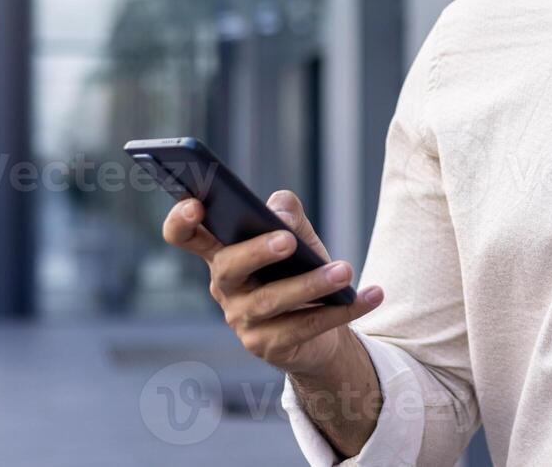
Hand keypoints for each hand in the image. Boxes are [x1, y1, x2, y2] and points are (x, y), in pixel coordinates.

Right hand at [162, 189, 384, 376]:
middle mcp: (225, 287)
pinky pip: (307, 326)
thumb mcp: (295, 235)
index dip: (180, 220)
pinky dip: (343, 309)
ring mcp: (242, 319)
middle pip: (229, 267)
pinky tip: (371, 294)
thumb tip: (280, 215)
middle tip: (287, 240)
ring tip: (345, 270)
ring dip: (311, 283)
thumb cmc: (298, 268)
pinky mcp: (268, 346)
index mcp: (222, 252)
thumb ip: (286, 214)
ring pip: (272, 300)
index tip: (196, 205)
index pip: (185, 236)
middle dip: (256, 252)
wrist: (320, 323)